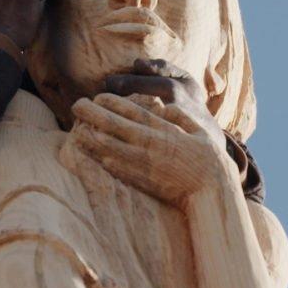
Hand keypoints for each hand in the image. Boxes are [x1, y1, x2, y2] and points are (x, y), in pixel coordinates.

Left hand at [69, 90, 233, 206]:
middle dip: (92, 114)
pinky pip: (114, 168)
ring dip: (89, 135)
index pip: (132, 111)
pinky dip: (99, 158)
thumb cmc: (210, 161)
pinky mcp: (139, 181)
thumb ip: (182, 117)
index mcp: (164, 130)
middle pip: (113, 126)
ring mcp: (142, 164)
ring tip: (76, 127)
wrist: (211, 192)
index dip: (111, 102)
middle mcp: (149, 145)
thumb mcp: (201, 131)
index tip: (97, 95)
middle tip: (76, 104)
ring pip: (108, 147)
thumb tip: (165, 106)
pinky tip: (87, 152)